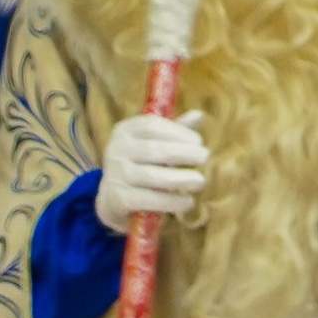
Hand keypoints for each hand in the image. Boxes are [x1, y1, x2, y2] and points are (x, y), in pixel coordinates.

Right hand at [95, 110, 207, 231]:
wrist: (112, 199)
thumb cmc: (140, 164)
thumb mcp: (153, 143)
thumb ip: (174, 132)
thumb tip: (199, 116)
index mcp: (125, 131)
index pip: (151, 126)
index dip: (177, 132)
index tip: (198, 141)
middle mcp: (116, 150)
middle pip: (153, 150)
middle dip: (183, 153)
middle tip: (204, 158)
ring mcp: (116, 175)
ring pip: (152, 176)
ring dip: (180, 178)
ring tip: (200, 181)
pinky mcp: (118, 199)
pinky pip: (149, 199)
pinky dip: (171, 201)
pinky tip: (188, 202)